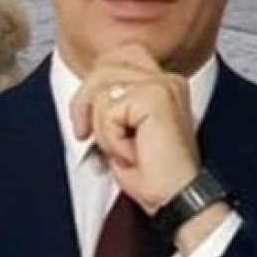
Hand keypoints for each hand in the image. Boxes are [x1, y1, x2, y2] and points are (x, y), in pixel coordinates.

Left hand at [69, 44, 199, 215]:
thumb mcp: (121, 128)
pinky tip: (132, 153)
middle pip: (102, 67)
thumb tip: (81, 91)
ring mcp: (163, 84)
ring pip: (101, 88)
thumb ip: (109, 101)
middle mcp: (167, 78)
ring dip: (102, 129)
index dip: (93, 87)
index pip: (113, 58)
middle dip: (84, 104)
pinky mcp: (155, 96)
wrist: (175, 198)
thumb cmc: (151, 171)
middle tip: (88, 135)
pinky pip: (108, 109)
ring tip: (123, 148)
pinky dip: (111, 138)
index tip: (87, 120)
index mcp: (161, 81)